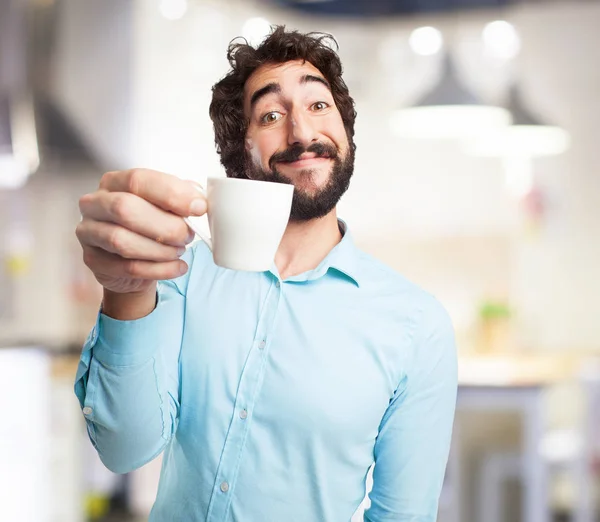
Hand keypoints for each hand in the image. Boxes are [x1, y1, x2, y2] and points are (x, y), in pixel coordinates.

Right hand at [76, 168, 206, 295]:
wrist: (131, 262)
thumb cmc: (149, 226)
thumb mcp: (165, 206)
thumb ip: (180, 198)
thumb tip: (198, 200)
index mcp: (115, 182)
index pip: (138, 180)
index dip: (172, 193)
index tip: (199, 207)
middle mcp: (95, 203)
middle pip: (125, 209)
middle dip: (166, 226)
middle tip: (187, 235)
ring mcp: (88, 232)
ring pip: (122, 240)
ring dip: (161, 249)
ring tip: (179, 251)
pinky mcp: (92, 260)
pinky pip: (127, 267)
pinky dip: (159, 269)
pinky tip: (177, 267)